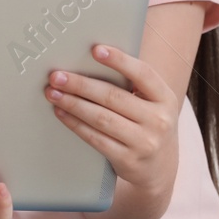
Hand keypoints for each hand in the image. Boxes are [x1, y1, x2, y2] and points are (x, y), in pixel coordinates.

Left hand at [45, 44, 176, 194]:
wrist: (159, 169)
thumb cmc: (147, 124)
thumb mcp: (151, 104)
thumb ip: (131, 84)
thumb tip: (90, 59)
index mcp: (165, 98)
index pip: (143, 74)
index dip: (120, 61)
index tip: (95, 50)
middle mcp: (158, 120)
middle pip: (113, 97)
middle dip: (81, 85)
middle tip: (56, 76)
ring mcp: (144, 142)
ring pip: (101, 118)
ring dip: (73, 104)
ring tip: (53, 93)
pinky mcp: (128, 160)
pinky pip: (95, 138)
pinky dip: (75, 124)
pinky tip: (61, 113)